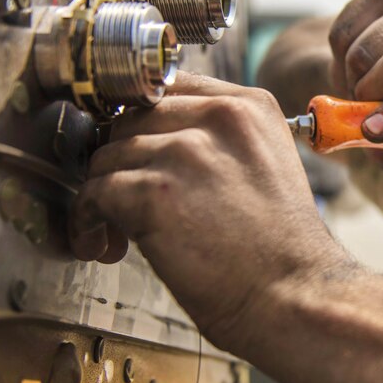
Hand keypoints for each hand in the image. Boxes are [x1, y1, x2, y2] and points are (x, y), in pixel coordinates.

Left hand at [69, 73, 351, 354]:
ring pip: (107, 156)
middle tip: (123, 203)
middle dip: (120, 161)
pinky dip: (88, 222)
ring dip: (101, 195)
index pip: (170, 87)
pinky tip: (103, 245)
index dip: (142, 120)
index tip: (134, 151)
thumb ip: (222, 141)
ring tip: (116, 233)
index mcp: (250, 107)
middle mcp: (219, 118)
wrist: (294, 295)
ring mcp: (185, 153)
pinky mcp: (153, 193)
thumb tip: (159, 142)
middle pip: (131, 119)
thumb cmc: (283, 251)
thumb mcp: (268, 167)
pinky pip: (93, 192)